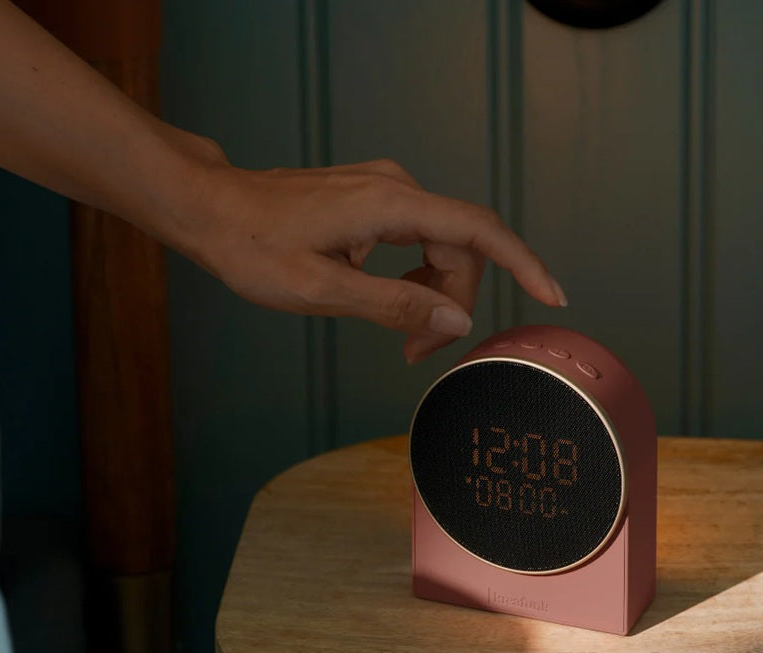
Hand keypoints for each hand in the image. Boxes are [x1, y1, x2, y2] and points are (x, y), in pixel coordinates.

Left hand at [179, 154, 566, 362]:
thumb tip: (456, 323)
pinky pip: (417, 239)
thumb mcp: (323, 291)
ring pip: (440, 246)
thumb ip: (395, 307)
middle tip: (416, 354)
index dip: (522, 263)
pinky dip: (416, 278)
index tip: (552, 294)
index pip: (477, 230)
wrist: (210, 209)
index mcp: (389, 204)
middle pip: (460, 248)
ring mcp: (384, 190)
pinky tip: (388, 301)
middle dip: (453, 303)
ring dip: (433, 295)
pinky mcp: (372, 200)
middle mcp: (395, 188)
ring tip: (402, 338)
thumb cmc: (253, 247)